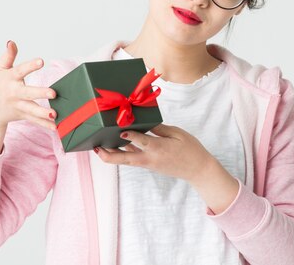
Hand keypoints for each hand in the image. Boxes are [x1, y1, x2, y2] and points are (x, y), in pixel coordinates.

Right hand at [0, 40, 57, 131]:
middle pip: (28, 93)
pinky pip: (35, 121)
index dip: (30, 66)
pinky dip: (45, 125)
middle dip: (40, 93)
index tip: (41, 61)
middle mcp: (14, 93)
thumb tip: (11, 42)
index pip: (20, 71)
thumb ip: (8, 56)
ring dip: (43, 113)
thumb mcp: (0, 70)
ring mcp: (19, 106)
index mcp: (10, 79)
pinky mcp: (23, 115)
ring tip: (55, 114)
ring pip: (32, 110)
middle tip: (53, 93)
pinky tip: (56, 127)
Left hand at [94, 124, 214, 184]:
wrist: (197, 170)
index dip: (128, 135)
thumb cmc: (190, 149)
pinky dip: (123, 154)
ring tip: (99, 146)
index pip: (139, 141)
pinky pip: (132, 160)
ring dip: (112, 155)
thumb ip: (159, 128)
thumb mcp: (177, 134)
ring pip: (125, 161)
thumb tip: (145, 122)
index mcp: (158, 148)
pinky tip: (117, 146)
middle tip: (95, 146)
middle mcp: (149, 158)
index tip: (119, 129)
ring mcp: (148, 164)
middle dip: (107, 154)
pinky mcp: (149, 166)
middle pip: (123, 159)